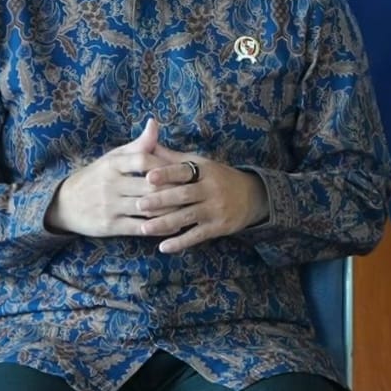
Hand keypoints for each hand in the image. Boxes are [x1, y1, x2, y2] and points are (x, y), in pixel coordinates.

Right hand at [45, 118, 178, 235]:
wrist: (64, 203)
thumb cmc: (96, 177)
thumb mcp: (113, 157)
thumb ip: (138, 145)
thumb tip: (154, 123)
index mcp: (113, 164)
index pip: (143, 160)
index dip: (165, 166)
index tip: (183, 170)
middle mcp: (111, 184)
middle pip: (149, 187)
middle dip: (174, 190)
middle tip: (195, 192)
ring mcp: (110, 206)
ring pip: (147, 208)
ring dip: (170, 210)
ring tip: (190, 209)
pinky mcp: (110, 226)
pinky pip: (139, 227)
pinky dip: (159, 228)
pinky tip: (175, 226)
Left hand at [136, 151, 268, 254]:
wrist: (251, 197)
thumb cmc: (217, 177)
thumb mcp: (200, 163)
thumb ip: (173, 158)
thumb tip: (148, 143)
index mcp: (205, 170)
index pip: (184, 170)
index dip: (167, 173)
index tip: (148, 176)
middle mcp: (211, 189)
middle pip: (184, 194)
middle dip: (161, 200)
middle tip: (139, 205)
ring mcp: (216, 209)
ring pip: (188, 216)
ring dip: (165, 223)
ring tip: (144, 228)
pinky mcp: (218, 227)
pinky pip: (197, 235)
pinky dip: (180, 242)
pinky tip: (163, 247)